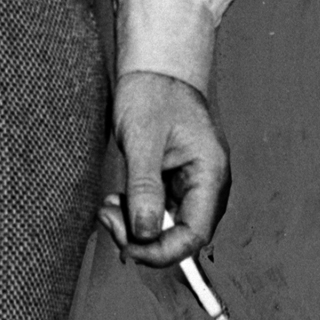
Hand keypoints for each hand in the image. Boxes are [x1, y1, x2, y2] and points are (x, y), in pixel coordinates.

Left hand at [98, 68, 227, 267]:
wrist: (154, 68)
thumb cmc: (154, 91)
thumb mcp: (143, 138)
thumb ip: (145, 187)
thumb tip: (145, 232)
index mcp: (210, 173)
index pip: (195, 234)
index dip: (163, 251)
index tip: (129, 247)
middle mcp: (207, 184)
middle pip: (183, 236)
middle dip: (145, 239)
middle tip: (109, 219)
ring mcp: (191, 184)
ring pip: (168, 228)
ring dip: (136, 227)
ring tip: (109, 207)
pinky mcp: (174, 183)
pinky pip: (159, 212)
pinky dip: (136, 214)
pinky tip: (117, 201)